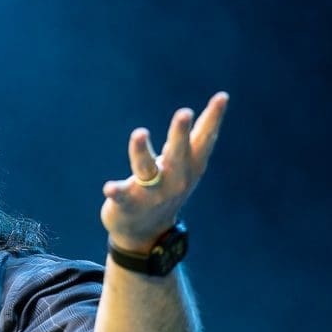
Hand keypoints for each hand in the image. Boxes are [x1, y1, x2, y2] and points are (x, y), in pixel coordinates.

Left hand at [101, 92, 227, 251]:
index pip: (204, 140)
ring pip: (147, 169)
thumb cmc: (170, 187)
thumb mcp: (190, 163)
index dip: (213, 119)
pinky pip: (122, 196)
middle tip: (184, 113)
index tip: (222, 97)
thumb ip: (201, 135)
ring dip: (142, 151)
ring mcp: (151, 193)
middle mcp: (174, 179)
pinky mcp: (128, 203)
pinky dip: (116, 191)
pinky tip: (109, 187)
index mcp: (190, 167)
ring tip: (140, 133)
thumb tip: (223, 97)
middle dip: (180, 134)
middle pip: (178, 154)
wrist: (147, 233)